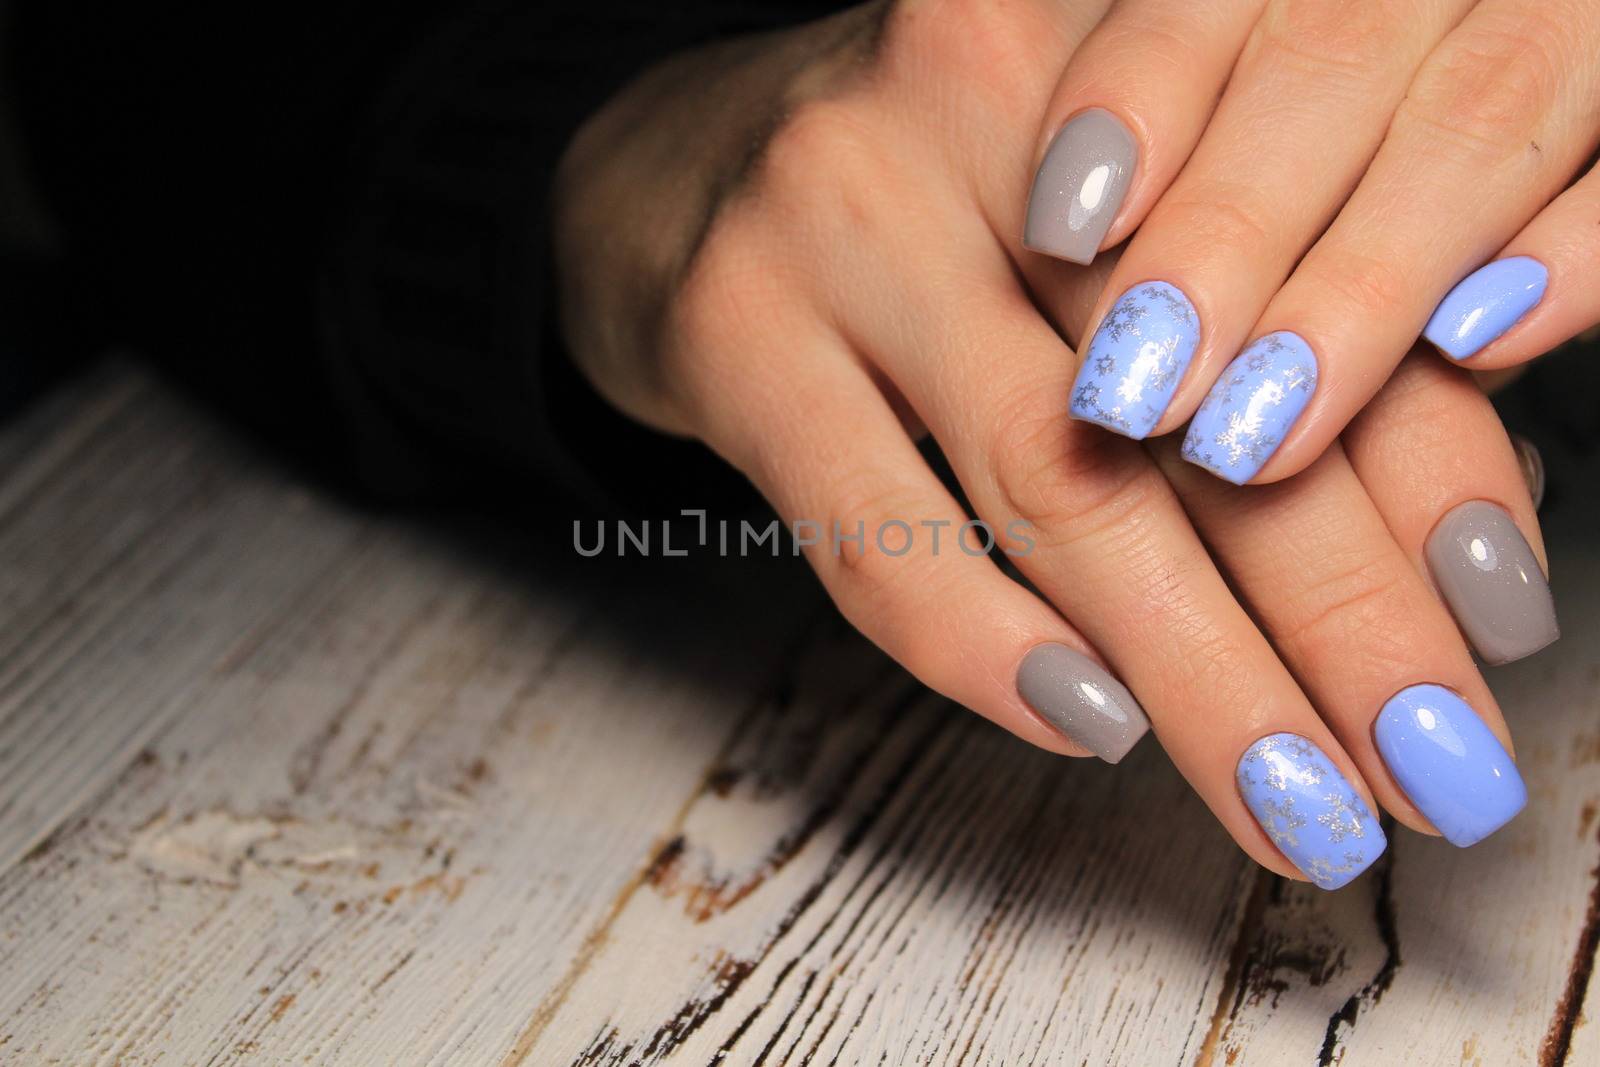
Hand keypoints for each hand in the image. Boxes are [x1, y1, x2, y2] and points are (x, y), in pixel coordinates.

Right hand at [553, 0, 1553, 887]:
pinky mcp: (730, 324)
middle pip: (1198, 402)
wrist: (676, 170)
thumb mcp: (1110, 223)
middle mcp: (988, 100)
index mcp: (1135, 57)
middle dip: (1340, 616)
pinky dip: (986, 646)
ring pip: (1052, 481)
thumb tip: (1459, 518)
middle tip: (1433, 775)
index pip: (1319, 295)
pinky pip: (872, 529)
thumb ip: (1264, 328)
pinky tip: (1088, 726)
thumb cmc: (938, 201)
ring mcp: (842, 213)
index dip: (1436, 474)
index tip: (1505, 632)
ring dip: (1195, 675)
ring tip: (1293, 804)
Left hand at [1026, 0, 1599, 481]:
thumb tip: (1085, 255)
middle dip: (1226, 234)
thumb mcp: (1280, 75)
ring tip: (1255, 432)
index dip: (1135, 101)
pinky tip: (1473, 348)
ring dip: (1359, 286)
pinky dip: (1571, 255)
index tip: (1064, 227)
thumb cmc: (1360, 89)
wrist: (1537, 38)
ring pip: (1475, 115)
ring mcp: (1574, 12)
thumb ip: (1211, 125)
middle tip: (1137, 388)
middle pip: (1328, 60)